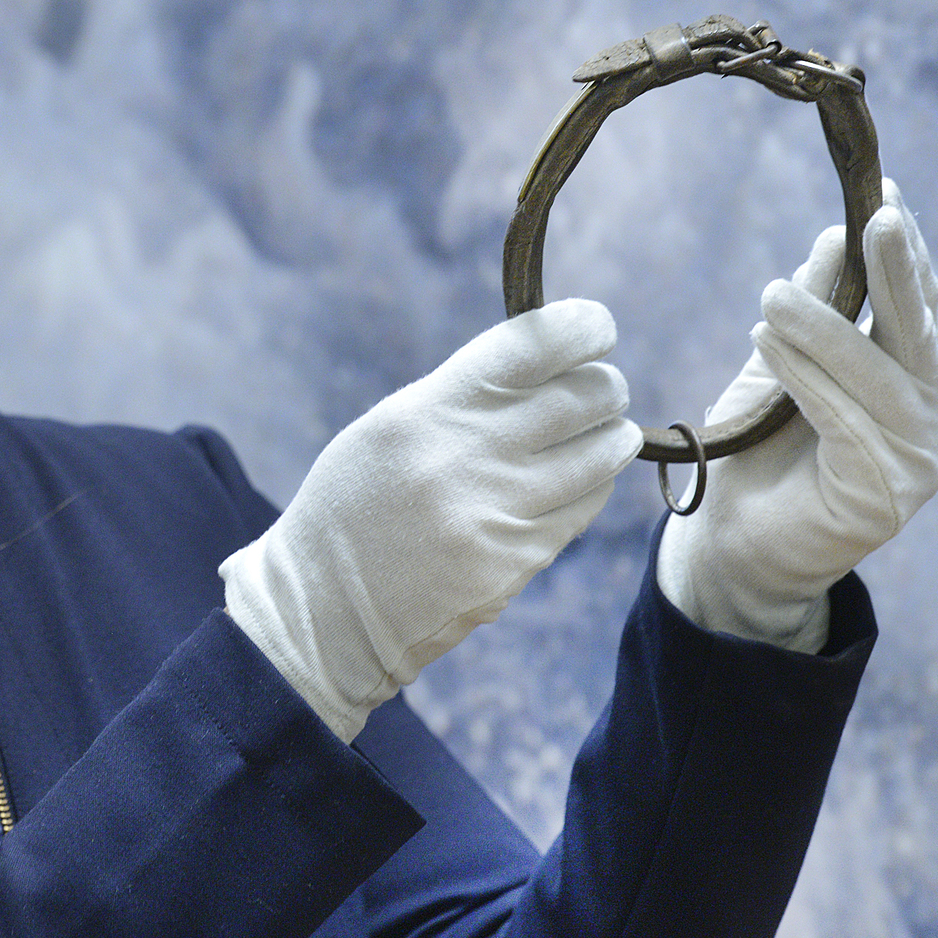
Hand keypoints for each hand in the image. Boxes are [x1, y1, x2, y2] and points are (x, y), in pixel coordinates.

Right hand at [222, 299, 643, 740]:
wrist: (325, 609)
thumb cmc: (354, 507)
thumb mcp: (388, 430)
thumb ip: (461, 398)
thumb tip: (549, 367)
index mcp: (426, 412)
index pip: (534, 346)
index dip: (583, 328)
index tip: (597, 328)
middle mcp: (464, 458)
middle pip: (582, 397)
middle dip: (604, 387)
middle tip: (603, 388)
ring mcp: (495, 514)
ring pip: (600, 456)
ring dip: (612, 437)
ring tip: (606, 433)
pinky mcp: (515, 562)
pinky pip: (582, 508)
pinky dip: (590, 488)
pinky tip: (574, 483)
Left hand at [657, 179, 937, 650]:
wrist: (730, 544)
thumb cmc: (754, 452)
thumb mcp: (780, 365)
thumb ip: (814, 311)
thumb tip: (831, 236)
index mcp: (909, 383)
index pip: (917, 309)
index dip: (905, 254)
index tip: (884, 195)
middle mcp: (926, 420)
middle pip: (917, 333)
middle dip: (897, 272)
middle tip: (875, 216)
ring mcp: (916, 463)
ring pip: (878, 376)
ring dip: (826, 329)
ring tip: (772, 295)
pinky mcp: (886, 497)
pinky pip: (846, 423)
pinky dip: (807, 380)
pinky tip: (769, 345)